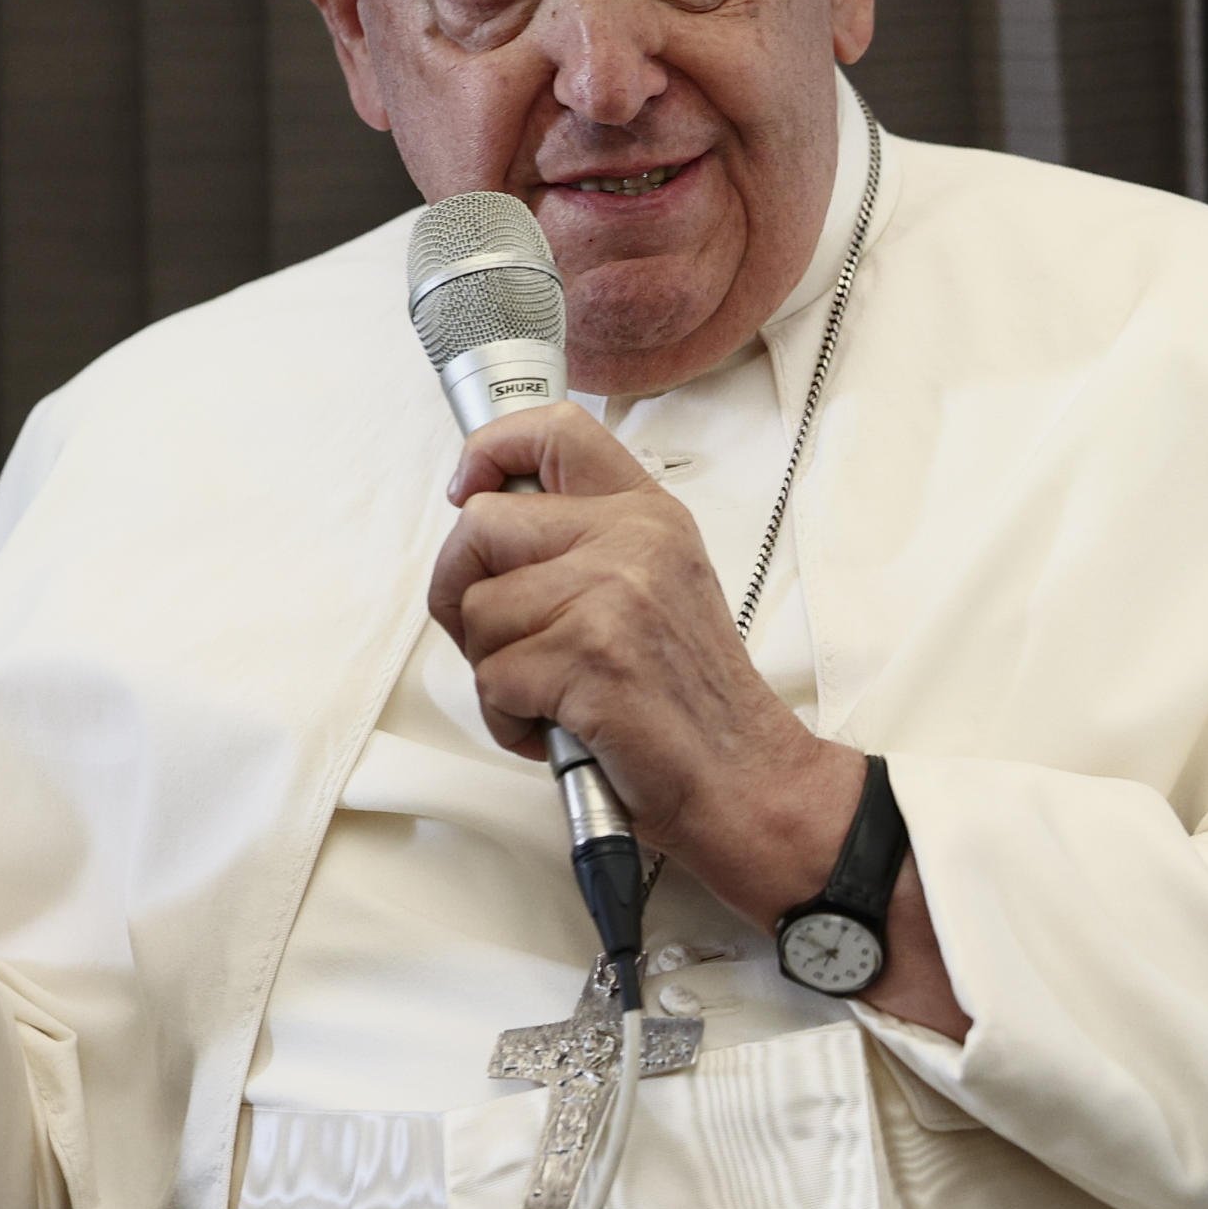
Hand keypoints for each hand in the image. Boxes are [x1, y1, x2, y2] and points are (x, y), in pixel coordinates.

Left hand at [425, 407, 970, 1038]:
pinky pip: (492, 680)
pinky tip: (558, 727)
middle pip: (478, 527)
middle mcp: (632, 540)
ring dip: (494, 670)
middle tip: (499, 640)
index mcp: (647, 514)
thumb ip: (589, 543)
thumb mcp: (657, 584)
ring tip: (551, 695)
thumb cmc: (688, 696)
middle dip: (462, 592)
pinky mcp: (591, 660)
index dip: (490, 450)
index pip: (554, 431)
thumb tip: (483, 526)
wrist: (745, 777)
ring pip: (476, 612)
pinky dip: (509, 720)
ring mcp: (612, 597)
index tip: (465, 489)